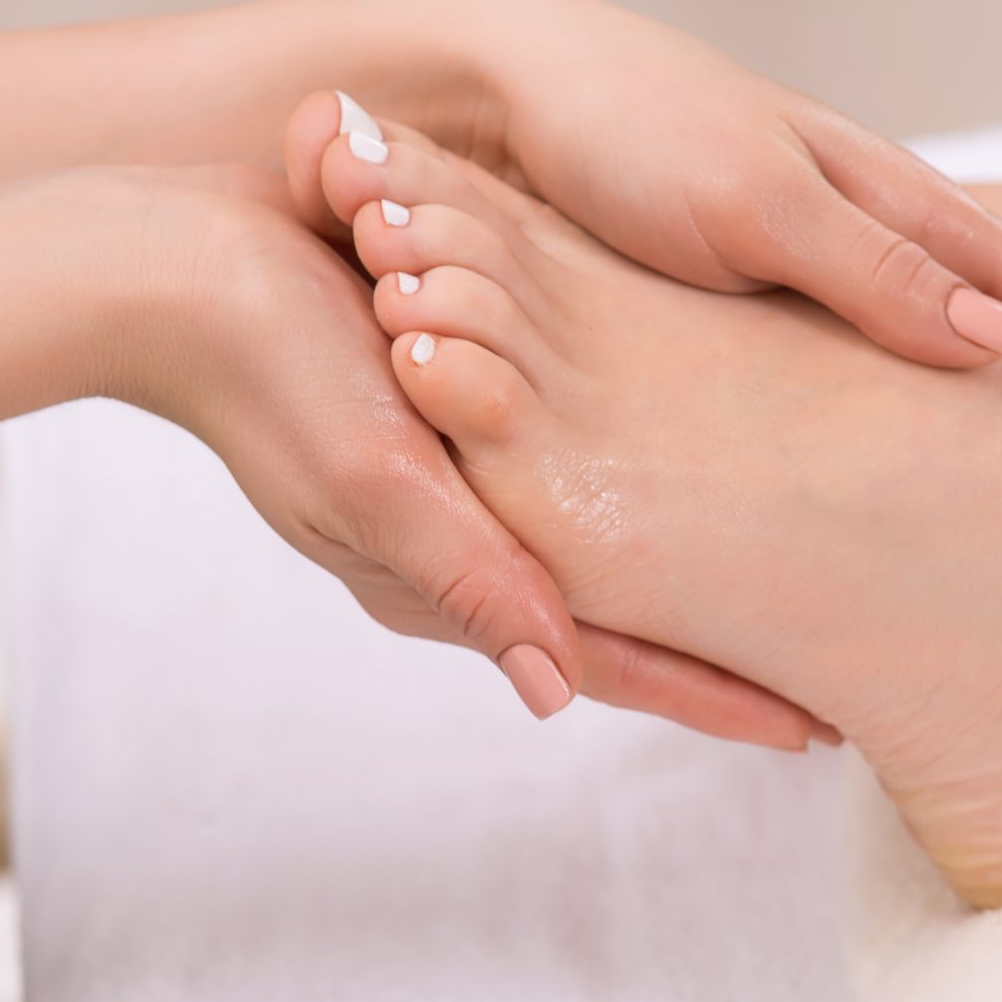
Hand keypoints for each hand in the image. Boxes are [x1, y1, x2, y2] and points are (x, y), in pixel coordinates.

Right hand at [84, 166, 819, 748]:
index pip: (612, 664)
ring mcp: (465, 496)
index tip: (813, 733)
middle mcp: (468, 552)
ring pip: (604, 560)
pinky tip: (697, 485)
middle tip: (832, 673)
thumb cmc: (266, 372)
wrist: (170, 268)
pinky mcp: (459, 431)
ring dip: (687, 582)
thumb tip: (556, 692)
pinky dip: (640, 500)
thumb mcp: (373, 481)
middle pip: (621, 625)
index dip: (714, 699)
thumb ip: (467, 580)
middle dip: (717, 654)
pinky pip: (571, 484)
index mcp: (454, 582)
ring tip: (787, 588)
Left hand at [292, 0, 1001, 368]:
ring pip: (941, 337)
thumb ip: (874, 272)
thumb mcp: (757, 206)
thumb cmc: (624, 130)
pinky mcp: (739, 308)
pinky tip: (929, 428)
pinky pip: (852, 366)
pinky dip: (917, 389)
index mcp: (888, 211)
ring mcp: (809, 274)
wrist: (491, 89)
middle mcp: (862, 243)